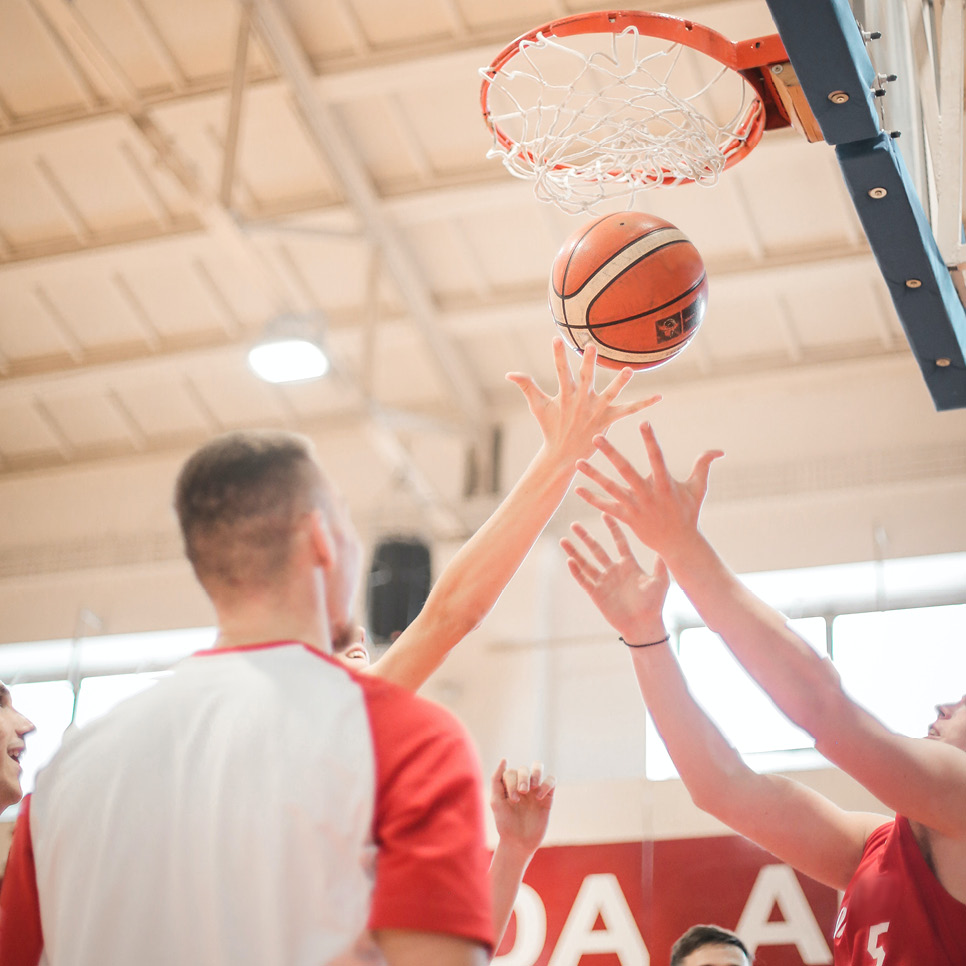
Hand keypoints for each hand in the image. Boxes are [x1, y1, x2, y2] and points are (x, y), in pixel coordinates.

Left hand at [490, 759, 554, 855]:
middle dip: (523, 778)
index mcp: (508, 785)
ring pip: (538, 767)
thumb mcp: (496, 801)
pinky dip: (547, 784)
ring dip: (536, 773)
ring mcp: (535, 790)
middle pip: (524, 769)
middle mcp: (522, 785)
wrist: (518, 843)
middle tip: (522, 792)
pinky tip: (540, 797)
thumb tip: (504, 759)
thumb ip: (496, 779)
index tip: (512, 800)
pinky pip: (551, 781)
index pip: (510, 772)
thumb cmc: (505, 823)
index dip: (512, 783)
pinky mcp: (548, 797)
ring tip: (533, 787)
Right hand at [507, 338, 659, 465]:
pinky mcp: (608, 420)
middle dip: (588, 363)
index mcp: (565, 395)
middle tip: (592, 347)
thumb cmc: (550, 427)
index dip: (558, 356)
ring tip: (629, 370)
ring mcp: (596, 411)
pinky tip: (659, 397)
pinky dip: (644, 404)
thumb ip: (525, 385)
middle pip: (586, 378)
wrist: (563, 456)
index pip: (560, 371)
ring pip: (610, 394)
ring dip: (619, 383)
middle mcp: (582, 401)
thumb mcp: (538, 406)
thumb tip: (508, 373)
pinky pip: (629, 410)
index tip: (556, 339)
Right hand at [561, 514, 670, 638]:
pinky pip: (584, 580)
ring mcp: (604, 582)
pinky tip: (569, 561)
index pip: (619, 542)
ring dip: (574, 552)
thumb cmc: (654, 604)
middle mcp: (614, 570)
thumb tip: (665, 543)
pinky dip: (576, 571)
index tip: (605, 513)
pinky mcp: (597, 594)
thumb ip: (660, 564)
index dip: (612, 528)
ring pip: (586, 563)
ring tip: (563, 540)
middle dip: (585, 537)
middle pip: (597, 549)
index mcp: (629, 565)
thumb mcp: (660, 581)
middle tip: (574, 524)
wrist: (644, 626)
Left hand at [574, 421, 722, 559]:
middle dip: (610, 453)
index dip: (650, 440)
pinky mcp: (627, 518)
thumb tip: (719, 450)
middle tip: (596, 437)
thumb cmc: (688, 513)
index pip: (657, 456)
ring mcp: (635, 506)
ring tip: (578, 462)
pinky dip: (592, 499)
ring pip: (610, 487)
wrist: (678, 543)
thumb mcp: (698, 489)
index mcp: (665, 484)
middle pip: (626, 470)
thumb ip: (704, 466)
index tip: (643, 421)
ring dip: (593, 475)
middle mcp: (648, 494)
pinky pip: (606, 507)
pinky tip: (577, 489)